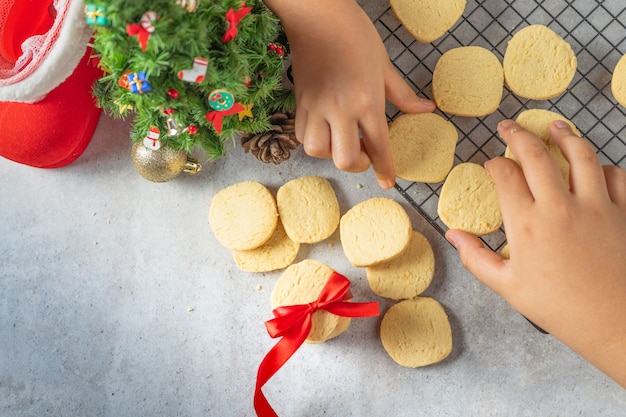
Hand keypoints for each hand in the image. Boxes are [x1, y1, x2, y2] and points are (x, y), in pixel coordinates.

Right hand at [264, 0, 434, 188]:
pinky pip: (302, 134)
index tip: (388, 182)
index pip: (379, 146)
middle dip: (358, 165)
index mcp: (367, 101)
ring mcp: (316, 107)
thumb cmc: (355, 34)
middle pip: (345, 159)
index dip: (384, 169)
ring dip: (331, 153)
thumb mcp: (385, 64)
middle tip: (364, 153)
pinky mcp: (300, 102)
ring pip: (318, 151)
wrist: (318, 15)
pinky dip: (313, 139)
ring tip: (341, 140)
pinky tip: (324, 128)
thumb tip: (426, 109)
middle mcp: (340, 110)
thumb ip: (402, 94)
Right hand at [446, 119, 625, 387]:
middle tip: (509, 126)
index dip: (493, 164)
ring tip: (555, 126)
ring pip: (580, 155)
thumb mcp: (508, 287)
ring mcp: (595, 206)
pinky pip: (615, 176)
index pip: (504, 176)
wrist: (613, 322)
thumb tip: (453, 235)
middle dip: (518, 135)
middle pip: (535, 154)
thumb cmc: (558, 307)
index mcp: (526, 224)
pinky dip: (603, 166)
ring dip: (564, 135)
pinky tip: (594, 166)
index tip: (490, 165)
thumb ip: (476, 258)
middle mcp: (559, 206)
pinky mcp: (622, 212)